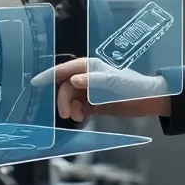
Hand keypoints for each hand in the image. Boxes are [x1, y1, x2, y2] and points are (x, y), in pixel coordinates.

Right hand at [31, 57, 171, 122]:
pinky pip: (79, 107)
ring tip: (77, 117)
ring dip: (70, 107)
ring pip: (71, 98)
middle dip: (63, 99)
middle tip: (65, 114)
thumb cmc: (132, 86)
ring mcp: (91, 90)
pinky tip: (82, 118)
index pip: (64, 70)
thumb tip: (73, 80)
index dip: (49, 76)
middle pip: (66, 87)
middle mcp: (88, 77)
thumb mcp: (112, 82)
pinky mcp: (95, 103)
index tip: (35, 84)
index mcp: (90, 67)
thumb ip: (92, 81)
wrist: (149, 100)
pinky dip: (78, 112)